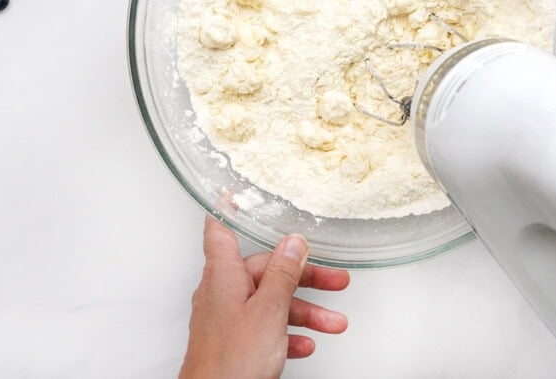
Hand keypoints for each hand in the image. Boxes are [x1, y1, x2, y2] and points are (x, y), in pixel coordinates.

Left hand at [179, 216, 349, 378]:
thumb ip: (283, 274)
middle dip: (303, 278)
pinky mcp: (232, 344)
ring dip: (304, 311)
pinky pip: (264, 330)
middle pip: (264, 272)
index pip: (220, 230)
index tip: (233, 193)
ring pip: (270, 304)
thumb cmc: (231, 362)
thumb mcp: (269, 310)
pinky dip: (286, 334)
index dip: (227, 210)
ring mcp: (226, 320)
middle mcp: (221, 293)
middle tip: (335, 280)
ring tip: (333, 323)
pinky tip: (304, 343)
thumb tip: (293, 243)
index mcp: (223, 276)